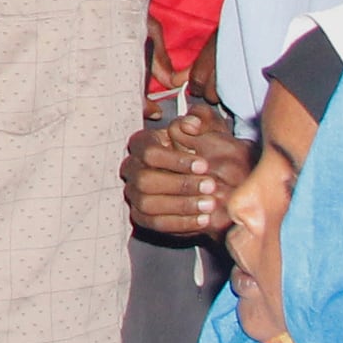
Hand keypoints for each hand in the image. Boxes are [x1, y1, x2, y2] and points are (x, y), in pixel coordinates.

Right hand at [122, 109, 250, 236]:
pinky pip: (155, 223)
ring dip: (180, 205)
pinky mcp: (141, 216)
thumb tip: (191, 124)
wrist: (211, 179)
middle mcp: (132, 169)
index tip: (204, 165)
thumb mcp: (208, 130)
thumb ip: (202, 119)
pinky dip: (180, 223)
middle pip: (145, 180)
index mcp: (142, 144)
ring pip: (148, 203)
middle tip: (210, 186)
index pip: (148, 152)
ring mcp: (134, 194)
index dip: (175, 160)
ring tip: (209, 204)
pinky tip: (203, 219)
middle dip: (180, 184)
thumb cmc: (206, 151)